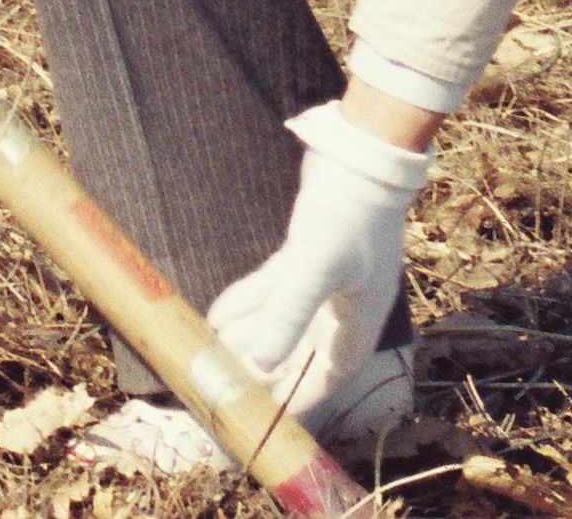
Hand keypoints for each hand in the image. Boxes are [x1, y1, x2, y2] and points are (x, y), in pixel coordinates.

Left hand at [205, 104, 429, 421]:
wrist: (360, 157)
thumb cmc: (349, 214)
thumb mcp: (316, 265)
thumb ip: (287, 314)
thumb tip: (259, 362)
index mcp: (360, 321)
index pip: (327, 376)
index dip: (297, 398)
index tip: (263, 415)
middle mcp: (344, 306)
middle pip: (299, 352)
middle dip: (261, 368)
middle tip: (224, 383)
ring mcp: (326, 280)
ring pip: (280, 320)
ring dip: (247, 335)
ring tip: (210, 351)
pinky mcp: (308, 254)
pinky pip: (273, 291)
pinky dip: (247, 303)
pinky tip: (216, 315)